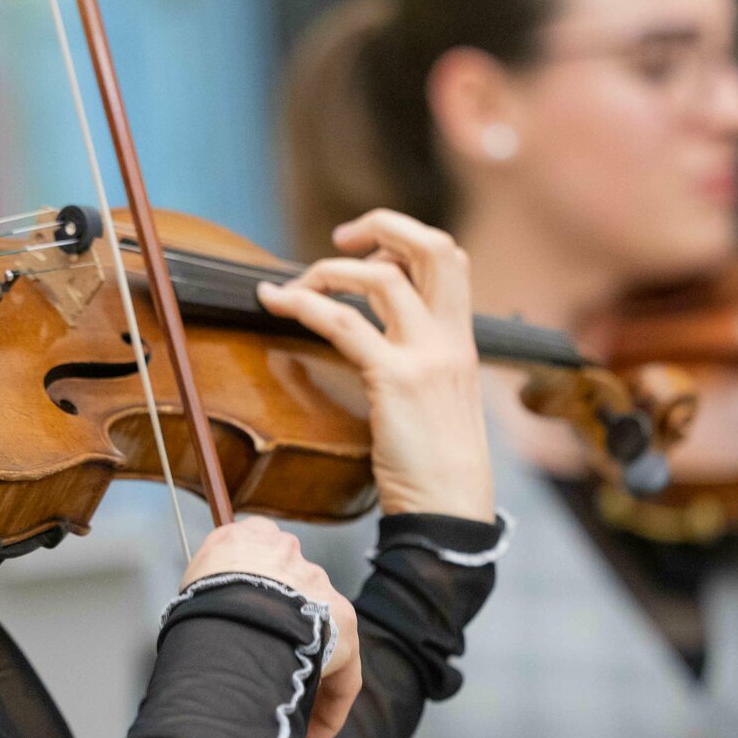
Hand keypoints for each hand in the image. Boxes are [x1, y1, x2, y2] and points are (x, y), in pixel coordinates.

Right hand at [180, 516, 360, 737]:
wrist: (229, 611)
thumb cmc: (199, 605)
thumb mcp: (193, 582)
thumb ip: (209, 586)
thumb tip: (205, 617)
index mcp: (252, 538)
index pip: (259, 555)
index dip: (253, 591)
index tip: (242, 621)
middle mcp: (292, 556)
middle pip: (290, 596)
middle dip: (278, 635)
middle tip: (259, 675)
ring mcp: (322, 589)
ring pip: (318, 635)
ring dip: (303, 670)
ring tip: (280, 710)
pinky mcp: (344, 627)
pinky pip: (342, 675)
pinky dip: (327, 706)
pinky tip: (307, 736)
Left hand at [256, 209, 494, 519]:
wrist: (449, 512)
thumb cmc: (437, 470)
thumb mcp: (437, 404)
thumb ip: (417, 367)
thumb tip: (374, 344)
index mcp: (462, 343)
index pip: (449, 260)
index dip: (407, 240)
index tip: (369, 251)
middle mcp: (450, 340)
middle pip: (433, 247)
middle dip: (383, 225)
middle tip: (340, 239)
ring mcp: (427, 357)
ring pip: (382, 277)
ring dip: (329, 270)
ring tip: (294, 286)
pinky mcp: (396, 380)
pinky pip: (344, 323)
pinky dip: (303, 304)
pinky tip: (275, 302)